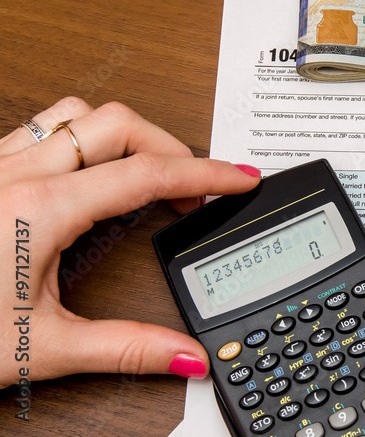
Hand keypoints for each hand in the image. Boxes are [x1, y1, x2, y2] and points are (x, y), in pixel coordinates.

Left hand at [0, 97, 261, 386]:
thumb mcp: (38, 347)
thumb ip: (124, 349)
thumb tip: (182, 355)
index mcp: (38, 208)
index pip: (146, 173)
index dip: (204, 173)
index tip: (240, 176)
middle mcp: (14, 174)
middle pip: (118, 123)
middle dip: (172, 146)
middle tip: (198, 185)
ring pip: (76, 113)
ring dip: (124, 133)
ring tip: (149, 170)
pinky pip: (41, 129)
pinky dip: (83, 139)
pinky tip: (89, 172)